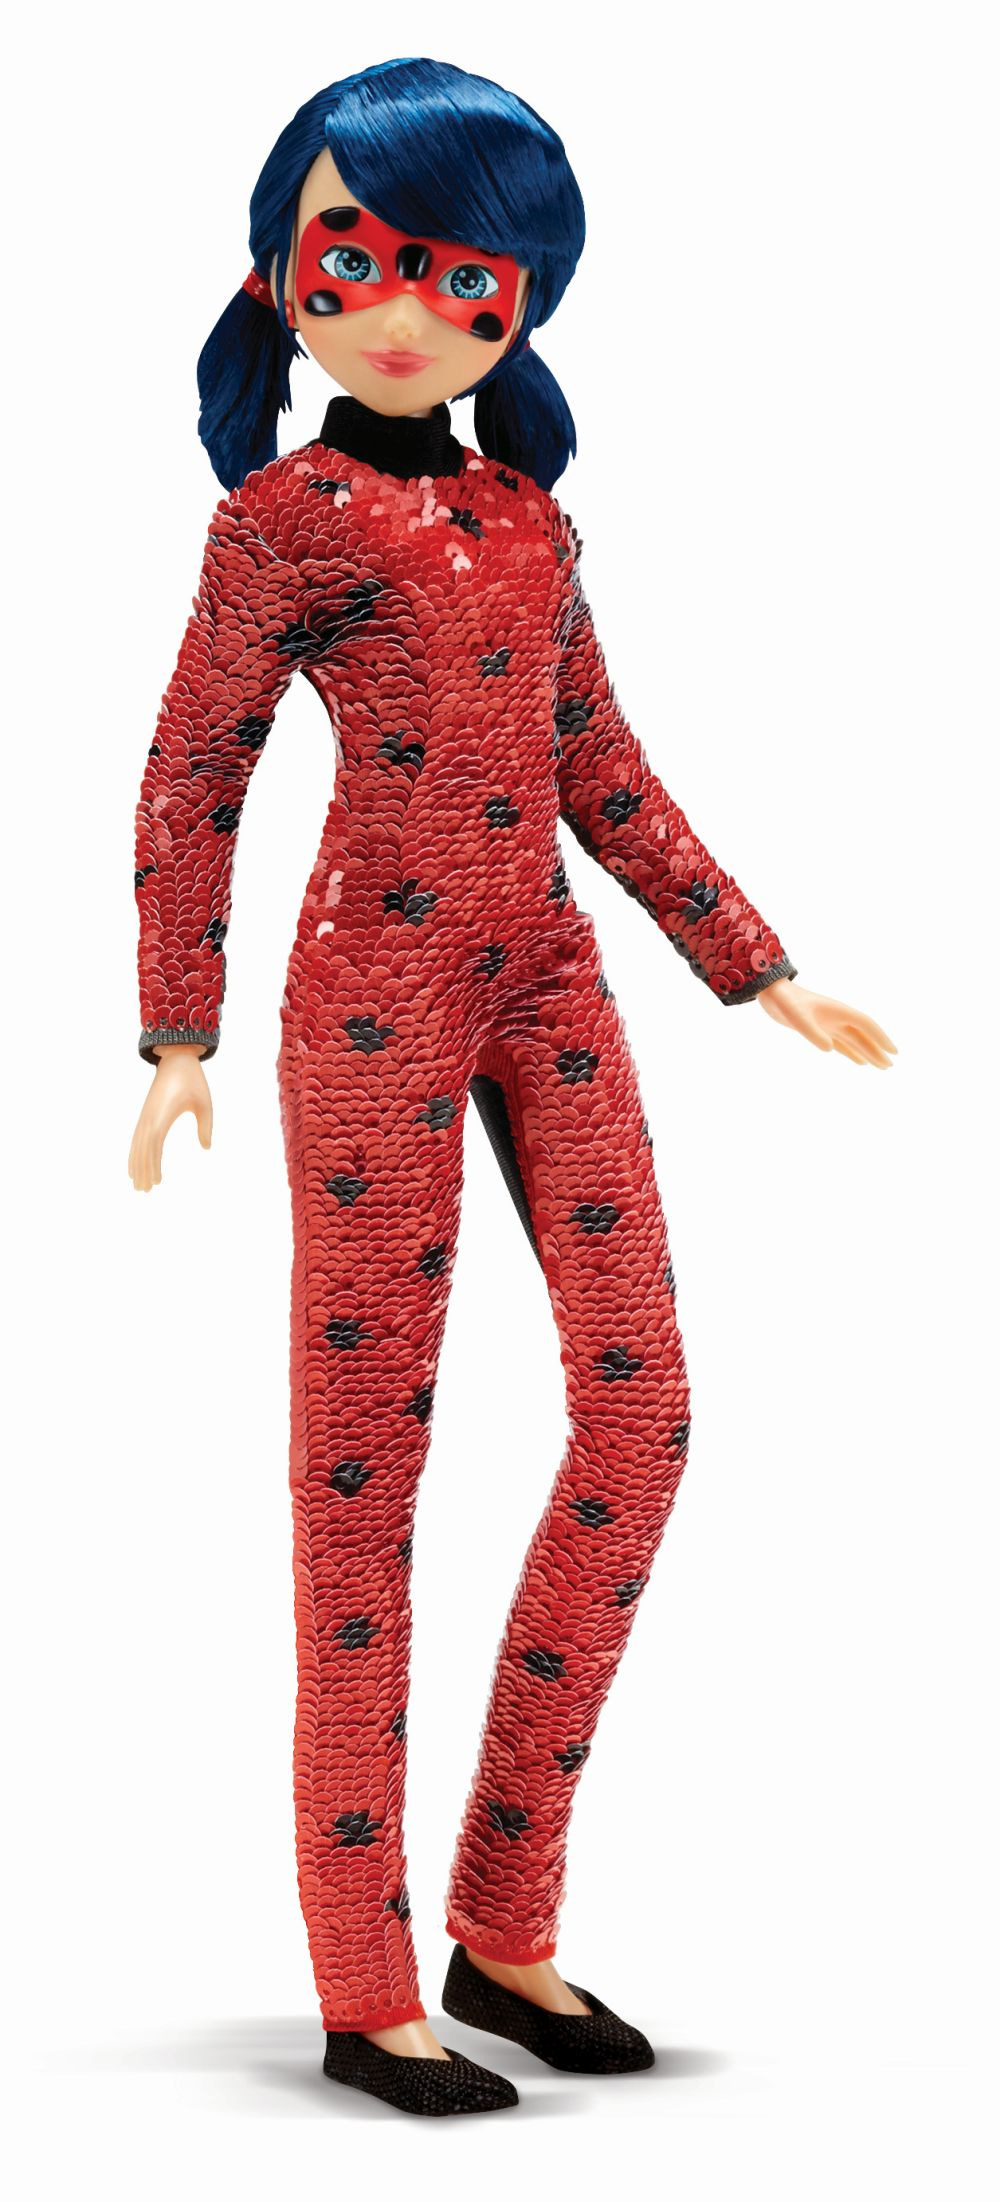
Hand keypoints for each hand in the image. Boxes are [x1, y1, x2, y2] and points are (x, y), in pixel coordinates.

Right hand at [128, 1044, 213, 1189]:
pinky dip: (134, 1151)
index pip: (154, 1146)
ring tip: (137, 1183)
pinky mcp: (146, 1114)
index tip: (156, 1181)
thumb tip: (206, 1147)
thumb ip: (205, 1126)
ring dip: (136, 1163)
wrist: (176, 1059)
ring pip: (137, 1145)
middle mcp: (150, 1118)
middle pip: (142, 1149)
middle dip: (143, 1170)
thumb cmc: (193, 1081)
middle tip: (145, 1190)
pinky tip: (134, 1163)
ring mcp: (145, 1116)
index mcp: (162, 1116)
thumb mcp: (204, 1103)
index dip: (153, 1164)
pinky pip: (137, 1137)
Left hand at [756, 978, 896, 1066]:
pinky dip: (852, 1053)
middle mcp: (838, 1018)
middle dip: (877, 1050)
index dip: (880, 1037)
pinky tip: (860, 1061)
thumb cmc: (785, 1001)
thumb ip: (812, 1032)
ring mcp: (829, 1024)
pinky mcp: (819, 1030)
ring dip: (868, 1052)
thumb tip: (830, 1048)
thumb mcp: (797, 1017)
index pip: (866, 1025)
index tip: (893, 1051)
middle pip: (863, 1036)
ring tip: (881, 1066)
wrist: (772, 993)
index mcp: (838, 1011)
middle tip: (890, 1066)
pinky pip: (841, 1044)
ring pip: (854, 1041)